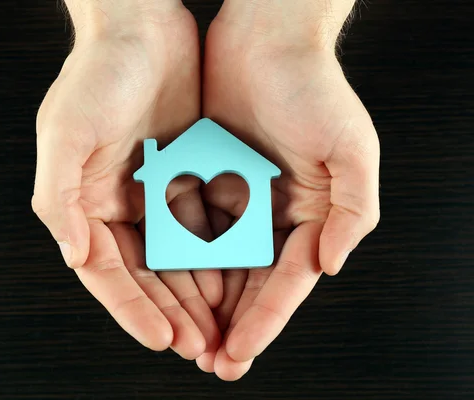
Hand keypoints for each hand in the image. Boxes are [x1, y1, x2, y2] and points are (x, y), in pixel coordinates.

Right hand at [32, 1, 220, 359]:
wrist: (140, 25)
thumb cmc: (97, 73)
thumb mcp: (66, 133)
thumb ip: (61, 200)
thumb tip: (74, 256)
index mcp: (83, 201)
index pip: (107, 271)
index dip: (132, 308)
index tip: (163, 339)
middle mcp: (116, 202)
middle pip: (144, 273)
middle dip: (170, 311)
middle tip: (198, 346)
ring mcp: (151, 190)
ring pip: (176, 255)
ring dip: (195, 291)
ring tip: (218, 325)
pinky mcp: (183, 173)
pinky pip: (201, 223)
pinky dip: (214, 252)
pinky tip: (232, 278)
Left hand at [198, 1, 379, 379]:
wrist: (266, 35)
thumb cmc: (314, 85)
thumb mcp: (350, 149)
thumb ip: (352, 212)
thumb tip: (330, 267)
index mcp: (310, 212)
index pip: (287, 281)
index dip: (265, 320)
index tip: (240, 353)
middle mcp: (273, 212)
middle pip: (251, 282)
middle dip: (231, 324)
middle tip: (211, 364)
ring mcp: (238, 197)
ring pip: (218, 262)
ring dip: (203, 302)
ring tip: (185, 340)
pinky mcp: (206, 176)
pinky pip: (191, 226)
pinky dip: (182, 258)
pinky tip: (167, 287)